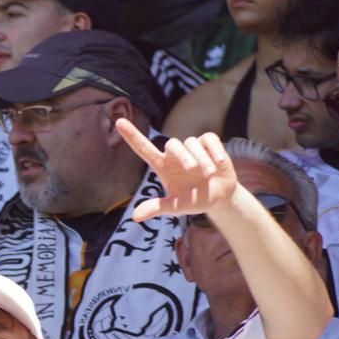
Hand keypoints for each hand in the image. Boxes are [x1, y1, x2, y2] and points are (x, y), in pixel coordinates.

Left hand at [116, 119, 238, 222]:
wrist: (219, 198)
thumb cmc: (193, 201)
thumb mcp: (175, 207)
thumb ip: (157, 208)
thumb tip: (135, 216)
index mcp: (162, 166)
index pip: (143, 148)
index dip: (131, 135)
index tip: (119, 121)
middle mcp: (174, 154)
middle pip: (172, 144)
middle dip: (184, 155)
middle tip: (193, 170)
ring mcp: (191, 147)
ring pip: (191, 142)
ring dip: (202, 158)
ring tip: (209, 174)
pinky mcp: (208, 143)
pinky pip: (209, 139)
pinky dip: (214, 150)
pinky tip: (219, 163)